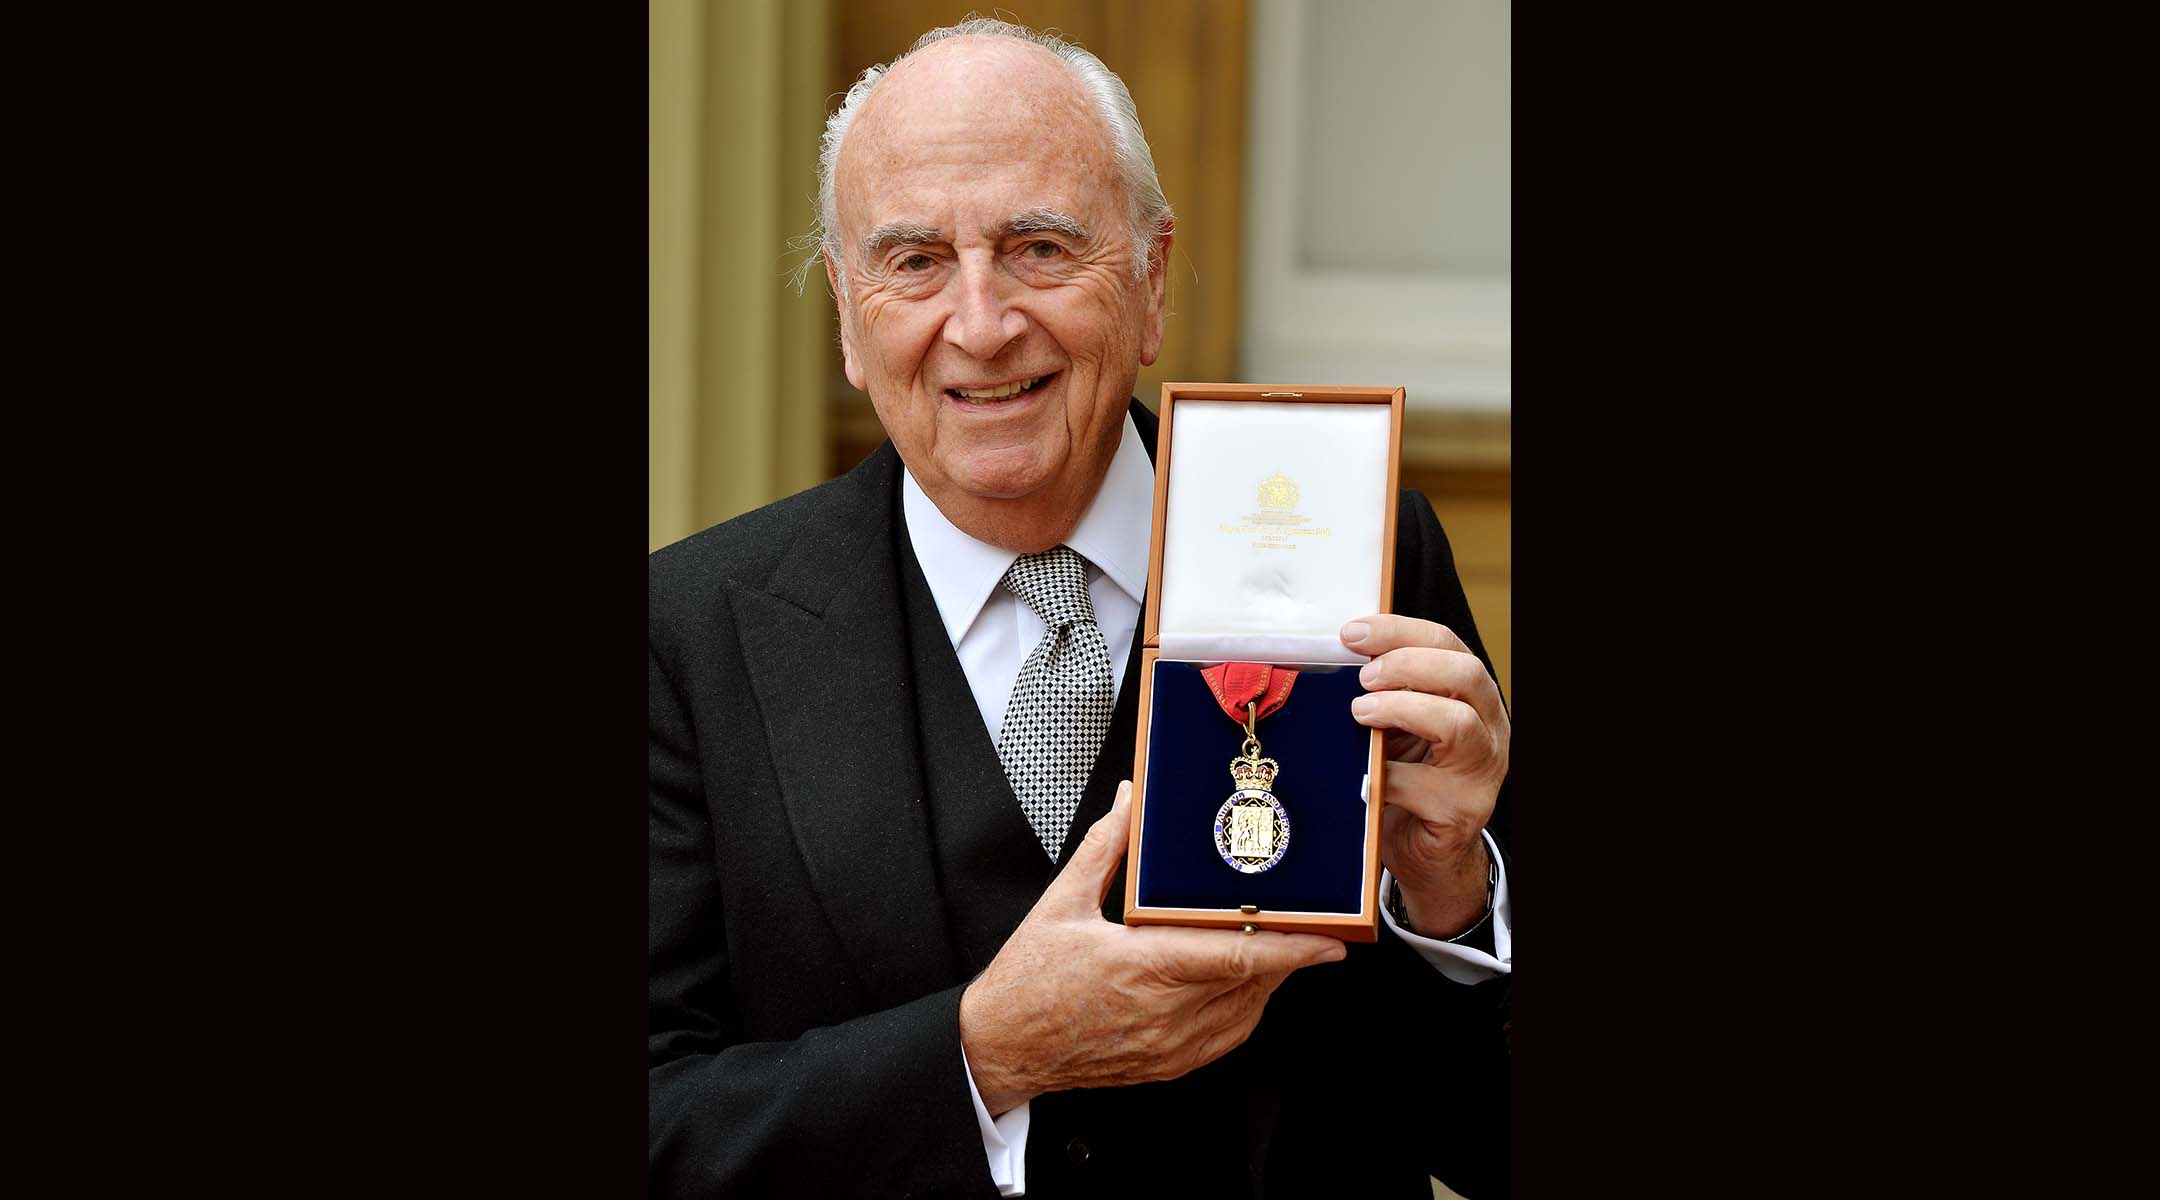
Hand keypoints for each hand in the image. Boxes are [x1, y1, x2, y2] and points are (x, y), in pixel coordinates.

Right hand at [959, 782, 1346, 1114]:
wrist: (1001, 1047)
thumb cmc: (1027, 983)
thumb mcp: (1061, 902)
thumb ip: (1104, 848)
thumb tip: (1130, 802)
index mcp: (1143, 967)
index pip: (1237, 958)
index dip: (1290, 948)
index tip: (1327, 938)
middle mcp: (1164, 1014)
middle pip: (1251, 983)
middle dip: (1284, 953)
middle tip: (1305, 923)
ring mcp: (1170, 1046)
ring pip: (1246, 1012)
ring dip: (1266, 981)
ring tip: (1270, 945)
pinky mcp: (1169, 1065)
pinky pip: (1227, 1036)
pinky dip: (1244, 1008)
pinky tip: (1239, 983)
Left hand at [1341, 615, 1509, 937]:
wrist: (1424, 851)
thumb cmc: (1408, 779)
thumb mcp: (1398, 726)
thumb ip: (1385, 693)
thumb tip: (1336, 656)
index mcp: (1473, 697)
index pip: (1448, 644)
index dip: (1399, 631)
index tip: (1352, 633)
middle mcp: (1490, 729)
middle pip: (1466, 673)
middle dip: (1406, 665)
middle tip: (1362, 677)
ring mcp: (1481, 772)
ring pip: (1457, 723)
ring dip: (1401, 709)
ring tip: (1360, 712)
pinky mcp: (1460, 811)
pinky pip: (1420, 784)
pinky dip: (1384, 775)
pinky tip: (1363, 775)